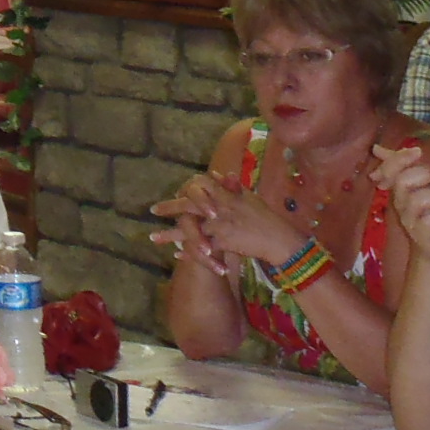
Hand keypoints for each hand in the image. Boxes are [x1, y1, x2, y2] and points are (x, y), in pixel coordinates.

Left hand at [155, 171, 302, 269]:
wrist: (277, 238)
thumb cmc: (264, 216)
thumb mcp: (248, 197)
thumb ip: (230, 187)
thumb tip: (217, 174)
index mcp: (225, 195)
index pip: (201, 185)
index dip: (186, 187)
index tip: (173, 190)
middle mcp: (219, 209)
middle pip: (188, 205)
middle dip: (169, 207)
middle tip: (152, 210)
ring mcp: (220, 227)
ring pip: (190, 230)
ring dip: (170, 235)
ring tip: (153, 238)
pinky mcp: (223, 243)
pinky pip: (201, 248)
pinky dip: (188, 253)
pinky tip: (176, 254)